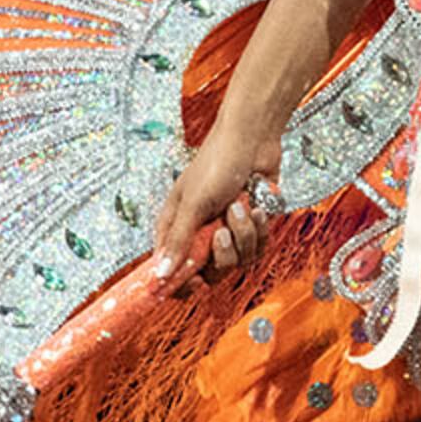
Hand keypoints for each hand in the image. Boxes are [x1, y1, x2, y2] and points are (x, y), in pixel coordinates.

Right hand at [149, 130, 283, 295]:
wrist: (254, 139)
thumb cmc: (217, 162)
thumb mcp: (193, 204)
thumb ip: (178, 241)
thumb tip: (160, 275)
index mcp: (176, 228)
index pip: (171, 270)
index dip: (182, 282)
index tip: (196, 282)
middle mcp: (200, 232)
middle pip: (210, 271)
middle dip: (222, 254)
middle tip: (222, 231)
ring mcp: (227, 230)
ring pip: (238, 260)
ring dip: (243, 233)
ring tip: (240, 206)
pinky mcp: (251, 226)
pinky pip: (258, 246)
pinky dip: (260, 228)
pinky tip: (257, 206)